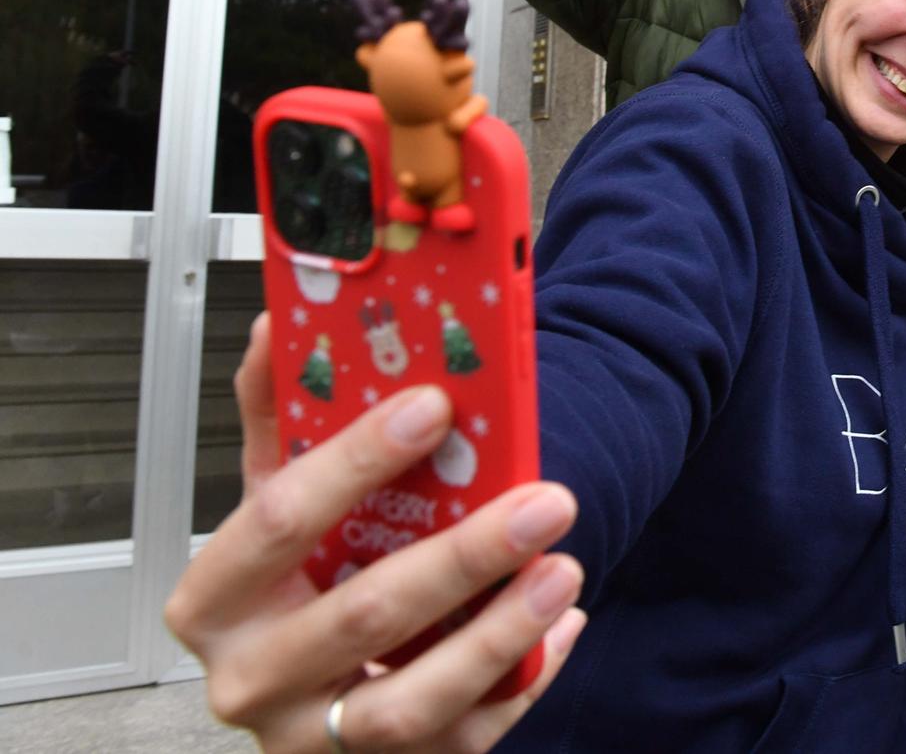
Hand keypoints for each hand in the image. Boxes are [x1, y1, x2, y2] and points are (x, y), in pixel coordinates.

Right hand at [166, 315, 585, 752]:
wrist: (305, 697)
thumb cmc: (297, 588)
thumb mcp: (276, 507)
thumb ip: (279, 418)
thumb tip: (281, 320)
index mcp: (216, 598)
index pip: (278, 520)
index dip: (357, 459)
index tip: (436, 404)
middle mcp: (252, 679)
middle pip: (360, 617)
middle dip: (462, 557)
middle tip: (545, 498)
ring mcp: (314, 739)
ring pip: (408, 704)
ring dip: (497, 634)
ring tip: (563, 567)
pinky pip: (464, 739)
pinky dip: (522, 678)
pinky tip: (563, 621)